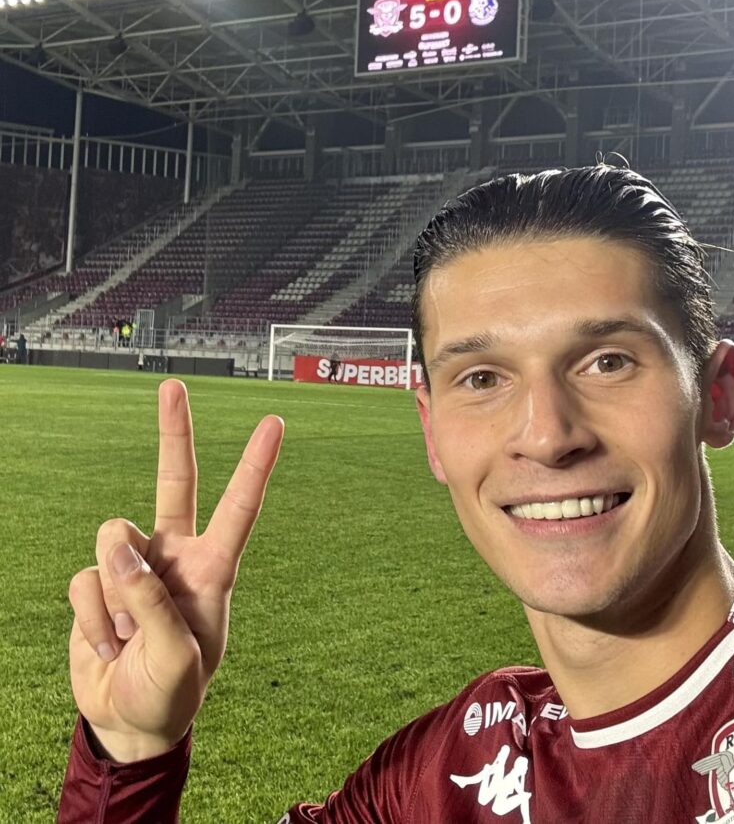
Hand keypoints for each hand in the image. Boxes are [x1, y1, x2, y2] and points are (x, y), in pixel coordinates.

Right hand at [67, 379, 283, 761]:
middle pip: (175, 482)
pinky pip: (83, 584)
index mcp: (214, 569)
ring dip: (114, 596)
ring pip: (112, 541)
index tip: (275, 422)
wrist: (130, 723)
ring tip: (129, 638)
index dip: (255, 465)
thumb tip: (115, 544)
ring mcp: (133, 567)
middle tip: (174, 385)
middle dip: (174, 432)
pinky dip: (91, 623)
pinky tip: (107, 646)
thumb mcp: (178, 657)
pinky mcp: (95, 585)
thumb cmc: (172, 690)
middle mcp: (175, 556)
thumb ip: (151, 601)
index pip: (239, 509)